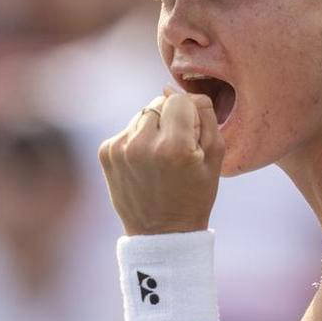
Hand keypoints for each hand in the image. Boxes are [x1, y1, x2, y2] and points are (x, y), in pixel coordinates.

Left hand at [99, 91, 224, 235]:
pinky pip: (127, 130)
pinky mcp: (106, 153)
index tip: (190, 141)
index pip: (179, 99)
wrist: (162, 233)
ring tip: (158, 160)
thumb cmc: (195, 194)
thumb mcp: (215, 156)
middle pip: (158, 103)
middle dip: (169, 119)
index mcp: (174, 146)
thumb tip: (170, 87)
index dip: (189, 117)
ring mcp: (120, 148)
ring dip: (152, 129)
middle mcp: (143, 144)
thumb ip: (204, 114)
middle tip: (175, 151)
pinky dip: (136, 141)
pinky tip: (143, 165)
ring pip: (141, 115)